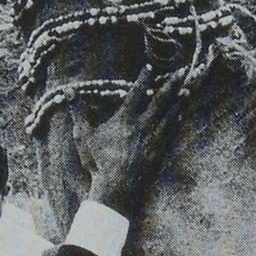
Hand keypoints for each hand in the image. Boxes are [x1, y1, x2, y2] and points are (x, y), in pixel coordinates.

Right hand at [88, 64, 196, 218]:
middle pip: (160, 100)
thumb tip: (69, 90)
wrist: (118, 188)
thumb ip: (79, 112)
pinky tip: (180, 117)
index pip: (136, 92)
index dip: (143, 78)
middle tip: (182, 71)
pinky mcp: (160, 153)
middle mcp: (143, 126)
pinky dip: (176, 121)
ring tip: (186, 90)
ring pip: (170, 115)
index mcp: (125, 119)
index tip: (149, 67)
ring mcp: (154, 140)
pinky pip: (171, 133)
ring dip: (179, 101)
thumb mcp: (84, 136)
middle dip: (171, 84)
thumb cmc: (98, 163)